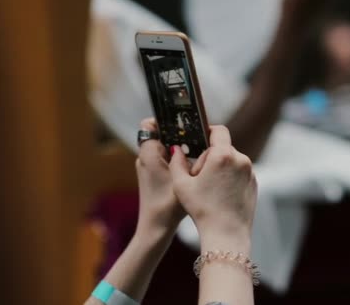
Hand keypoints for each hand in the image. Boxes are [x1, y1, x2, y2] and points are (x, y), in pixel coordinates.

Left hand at [135, 118, 185, 239]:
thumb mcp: (184, 178)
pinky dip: (177, 160)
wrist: (156, 230)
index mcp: (149, 154)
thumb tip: (204, 142)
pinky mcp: (153, 177)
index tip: (184, 122)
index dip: (165, 119)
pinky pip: (165, 160)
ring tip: (197, 152)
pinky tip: (192, 168)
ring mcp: (148, 168)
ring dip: (179, 148)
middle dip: (178, 134)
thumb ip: (193, 157)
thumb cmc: (167, 205)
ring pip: (164, 148)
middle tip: (197, 137)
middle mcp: (144, 158)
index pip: (151, 124)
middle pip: (161, 135)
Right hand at [169, 125, 257, 252]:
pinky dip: (231, 177)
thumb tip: (176, 149)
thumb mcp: (181, 185)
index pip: (219, 130)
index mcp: (223, 155)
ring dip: (221, 167)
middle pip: (223, 147)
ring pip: (232, 160)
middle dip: (211, 156)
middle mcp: (241, 159)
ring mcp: (250, 171)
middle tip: (199, 175)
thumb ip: (177, 162)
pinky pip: (240, 172)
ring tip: (210, 188)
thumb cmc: (202, 209)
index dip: (208, 131)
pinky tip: (221, 194)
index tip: (199, 138)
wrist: (227, 233)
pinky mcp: (254, 183)